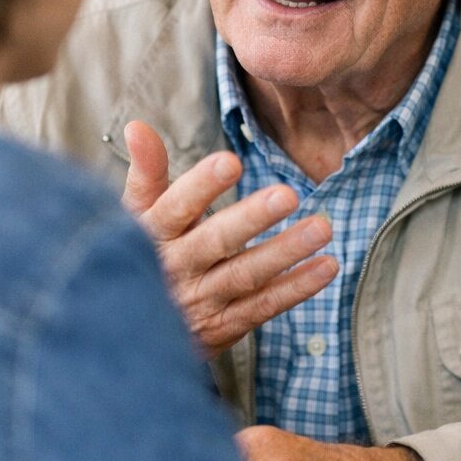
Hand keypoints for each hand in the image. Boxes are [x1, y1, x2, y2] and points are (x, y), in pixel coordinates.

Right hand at [121, 119, 338, 357]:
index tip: (231, 161)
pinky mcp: (224, 327)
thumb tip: (137, 126)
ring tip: (322, 227)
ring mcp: (201, 301)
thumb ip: (147, 172)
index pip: (175, 208)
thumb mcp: (137, 216)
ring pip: (246, 275)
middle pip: (215, 242)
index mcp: (152, 235)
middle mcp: (176, 269)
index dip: (201, 186)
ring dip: (285, 252)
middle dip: (251, 219)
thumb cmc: (145, 256)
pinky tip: (326, 266)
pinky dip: (297, 288)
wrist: (133, 335)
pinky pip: (264, 306)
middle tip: (288, 194)